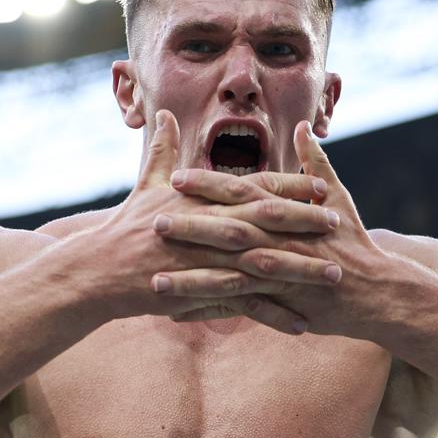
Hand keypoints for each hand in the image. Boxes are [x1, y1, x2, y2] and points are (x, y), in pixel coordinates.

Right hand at [70, 112, 338, 332]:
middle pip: (266, 220)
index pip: (254, 187)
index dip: (290, 185)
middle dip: (305, 222)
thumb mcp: (145, 185)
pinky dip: (274, 314)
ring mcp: (204, 259)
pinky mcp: (200, 292)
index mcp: (201, 198)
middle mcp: (206, 224)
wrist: (99, 271)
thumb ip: (162, 151)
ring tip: (333, 275)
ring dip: (301, 270)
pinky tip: (302, 323)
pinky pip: (244, 304)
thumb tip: (163, 114)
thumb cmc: (124, 227)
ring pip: (263, 263)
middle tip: (338, 224)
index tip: (322, 184)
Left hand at [166, 121, 390, 337]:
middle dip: (191, 227)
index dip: (209, 186)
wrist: (377, 291)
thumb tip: (301, 128)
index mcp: (288, 213)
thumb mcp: (339, 197)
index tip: (176, 177)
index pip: (243, 193)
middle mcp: (280, 241)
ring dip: (191, 277)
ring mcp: (280, 275)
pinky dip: (208, 312)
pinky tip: (176, 314)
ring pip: (229, 275)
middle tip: (154, 222)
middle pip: (230, 231)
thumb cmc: (354, 242)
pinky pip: (237, 310)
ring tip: (156, 278)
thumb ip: (315, 163)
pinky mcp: (281, 304)